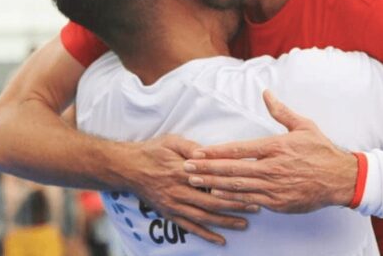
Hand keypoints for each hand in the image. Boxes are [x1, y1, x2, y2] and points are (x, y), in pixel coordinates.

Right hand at [122, 134, 256, 245]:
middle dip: (235, 205)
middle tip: (256, 207)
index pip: (212, 181)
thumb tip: (210, 153)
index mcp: (182, 171)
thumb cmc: (151, 151)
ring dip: (225, 222)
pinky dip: (205, 235)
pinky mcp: (169, 213)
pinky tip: (220, 240)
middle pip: (212, 201)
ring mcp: (174, 205)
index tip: (250, 185)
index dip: (232, 185)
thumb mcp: (171, 141)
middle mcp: (179, 191)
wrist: (127, 168)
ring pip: (204, 217)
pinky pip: (189, 227)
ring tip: (244, 224)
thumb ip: (191, 147)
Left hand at [184, 91, 357, 212]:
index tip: (198, 152)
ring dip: (213, 184)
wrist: (342, 178)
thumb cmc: (322, 151)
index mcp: (276, 147)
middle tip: (186, 168)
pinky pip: (250, 200)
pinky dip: (231, 198)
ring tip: (194, 181)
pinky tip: (217, 196)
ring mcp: (275, 187)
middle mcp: (272, 167)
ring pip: (237, 186)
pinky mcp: (279, 202)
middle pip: (232, 169)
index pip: (239, 149)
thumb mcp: (303, 126)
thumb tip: (266, 93)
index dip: (215, 152)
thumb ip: (281, 111)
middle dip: (206, 168)